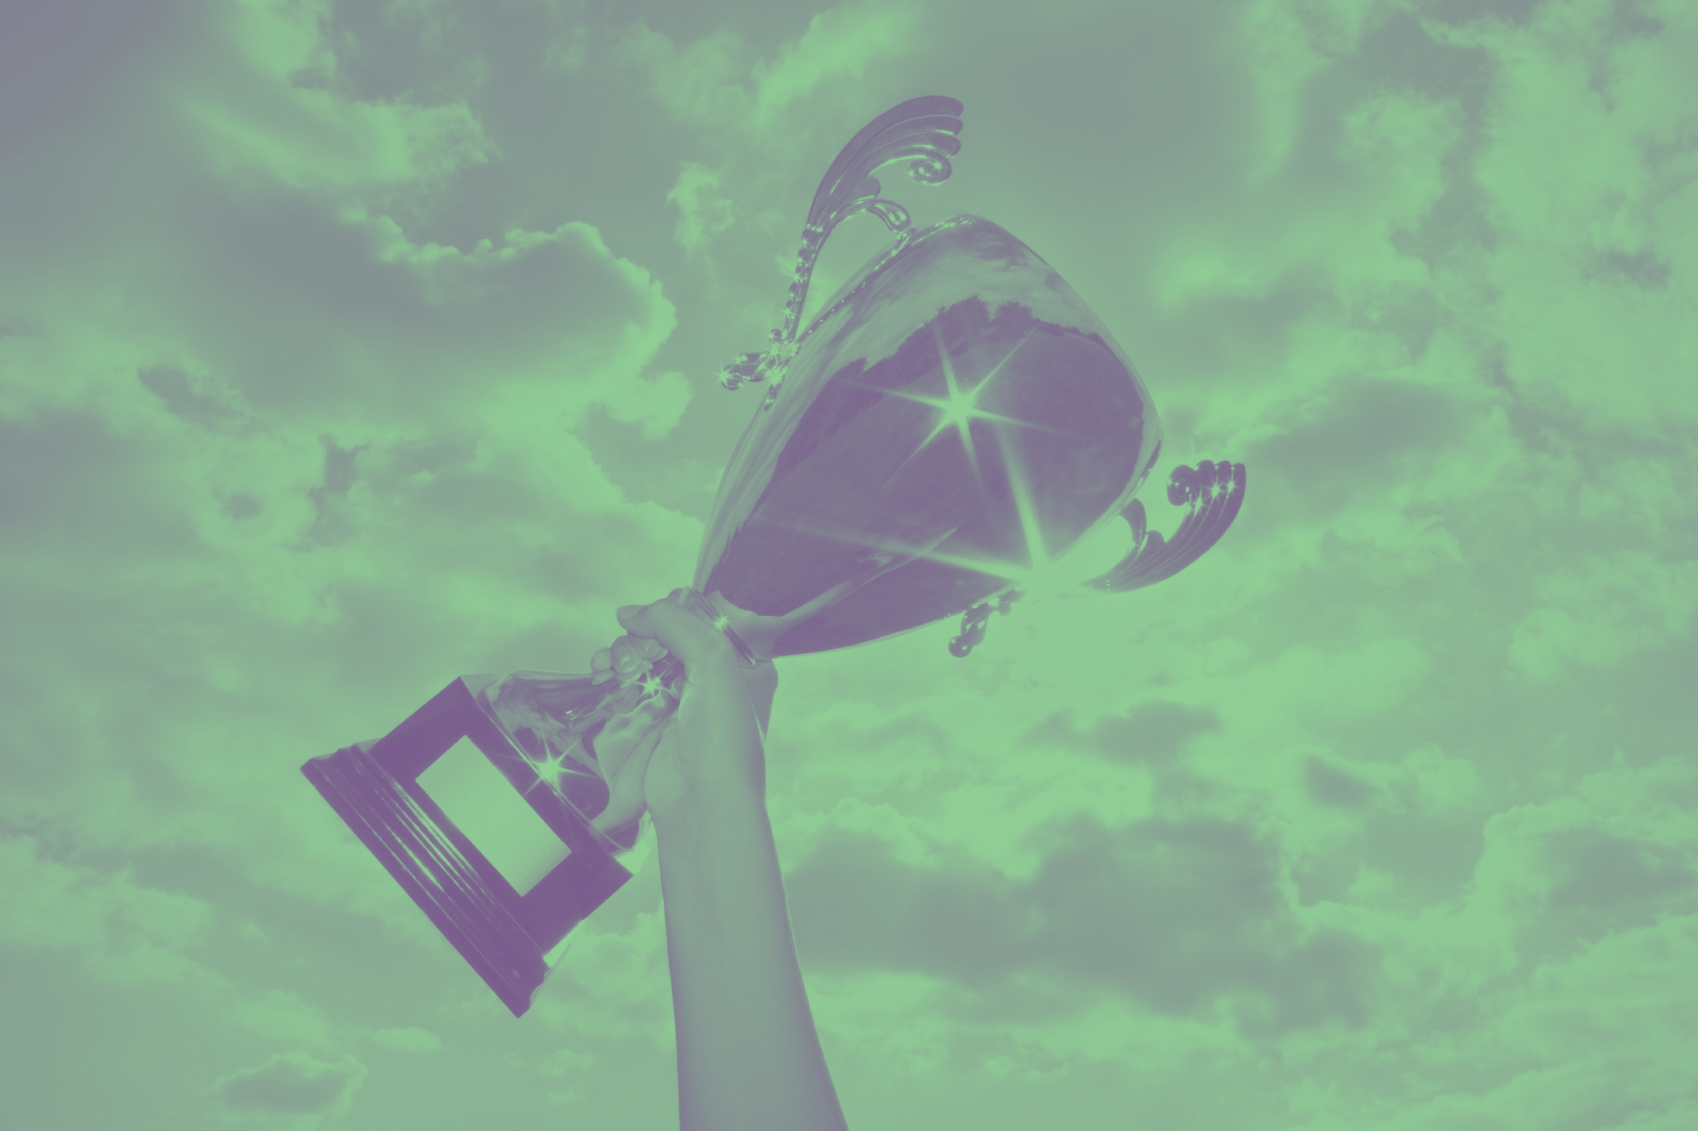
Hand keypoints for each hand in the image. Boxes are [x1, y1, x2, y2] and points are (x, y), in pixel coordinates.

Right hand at [588, 590, 777, 831]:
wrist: (701, 804)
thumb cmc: (723, 741)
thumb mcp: (713, 661)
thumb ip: (675, 623)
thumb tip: (631, 613)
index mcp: (743, 666)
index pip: (705, 620)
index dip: (675, 615)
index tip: (654, 621)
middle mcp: (713, 683)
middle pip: (667, 639)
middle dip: (640, 637)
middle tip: (630, 653)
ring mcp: (680, 705)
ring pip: (642, 661)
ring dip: (620, 655)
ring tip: (608, 665)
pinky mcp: (652, 725)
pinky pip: (627, 689)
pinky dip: (611, 678)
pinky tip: (602, 674)